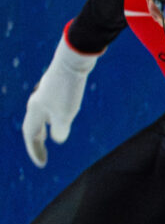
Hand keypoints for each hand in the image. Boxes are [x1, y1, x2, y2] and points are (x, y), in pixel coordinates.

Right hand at [22, 35, 99, 167]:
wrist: (74, 60)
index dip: (35, 149)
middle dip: (37, 141)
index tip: (42, 164)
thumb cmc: (68, 88)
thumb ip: (60, 129)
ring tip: (48, 137)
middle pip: (34, 125)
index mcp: (35, 109)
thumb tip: (58, 138)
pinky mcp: (58, 86)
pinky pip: (51, 107)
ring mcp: (47, 93)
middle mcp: (38, 101)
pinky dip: (53, 117)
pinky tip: (61, 115)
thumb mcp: (65, 113)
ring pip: (42, 115)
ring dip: (44, 128)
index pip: (30, 134)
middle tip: (42, 154)